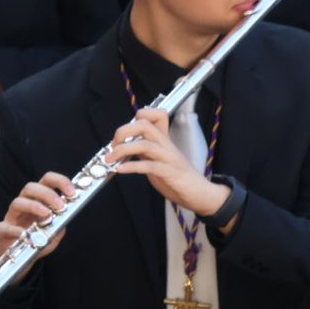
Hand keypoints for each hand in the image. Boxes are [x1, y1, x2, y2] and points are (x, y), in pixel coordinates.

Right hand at [0, 171, 76, 262]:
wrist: (19, 259)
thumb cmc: (37, 241)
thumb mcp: (53, 233)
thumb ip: (59, 225)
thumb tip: (66, 217)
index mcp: (38, 199)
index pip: (46, 181)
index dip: (60, 181)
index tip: (72, 192)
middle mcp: (24, 204)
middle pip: (30, 187)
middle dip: (47, 193)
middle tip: (60, 205)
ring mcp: (12, 216)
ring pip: (17, 202)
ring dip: (33, 206)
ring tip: (46, 215)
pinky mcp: (2, 231)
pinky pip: (5, 227)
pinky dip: (15, 230)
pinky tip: (25, 235)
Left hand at [105, 108, 230, 217]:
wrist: (199, 194)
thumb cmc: (177, 178)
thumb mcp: (158, 160)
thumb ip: (145, 151)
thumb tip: (125, 147)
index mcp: (165, 140)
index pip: (156, 115)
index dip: (137, 118)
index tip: (123, 134)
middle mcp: (167, 145)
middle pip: (145, 125)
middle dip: (123, 131)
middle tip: (113, 145)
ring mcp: (169, 158)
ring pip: (145, 144)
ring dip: (123, 150)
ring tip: (110, 158)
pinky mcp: (170, 173)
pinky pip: (150, 166)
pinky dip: (132, 167)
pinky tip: (121, 169)